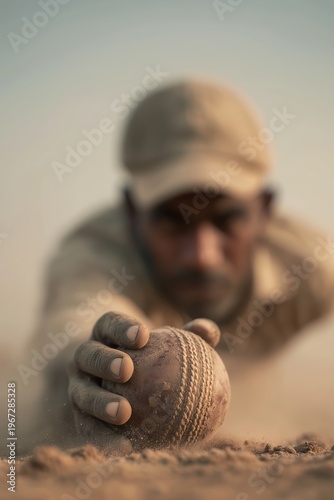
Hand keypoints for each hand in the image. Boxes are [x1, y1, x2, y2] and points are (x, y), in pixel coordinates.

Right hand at [68, 312, 219, 453]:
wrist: (113, 376)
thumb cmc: (150, 356)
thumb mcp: (165, 343)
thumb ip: (188, 336)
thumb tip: (209, 331)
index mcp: (104, 335)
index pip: (108, 324)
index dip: (121, 327)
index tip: (143, 336)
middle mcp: (85, 358)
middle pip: (87, 355)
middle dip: (104, 361)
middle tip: (127, 370)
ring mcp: (78, 386)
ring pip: (82, 393)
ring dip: (100, 403)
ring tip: (124, 414)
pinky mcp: (78, 416)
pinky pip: (88, 428)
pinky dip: (105, 438)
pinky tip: (129, 448)